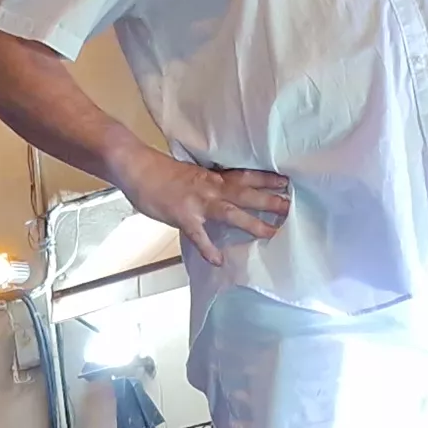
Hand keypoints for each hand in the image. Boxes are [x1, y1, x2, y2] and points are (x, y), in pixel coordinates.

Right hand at [122, 154, 290, 266]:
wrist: (136, 167)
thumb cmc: (161, 170)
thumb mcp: (191, 173)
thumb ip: (208, 183)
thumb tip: (222, 191)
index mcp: (213, 176)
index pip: (246, 176)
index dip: (267, 179)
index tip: (288, 182)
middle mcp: (211, 187)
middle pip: (246, 194)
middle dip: (270, 201)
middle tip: (291, 208)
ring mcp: (198, 202)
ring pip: (231, 212)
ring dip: (253, 223)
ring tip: (271, 233)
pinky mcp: (183, 216)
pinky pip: (198, 235)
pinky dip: (208, 248)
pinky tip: (218, 260)